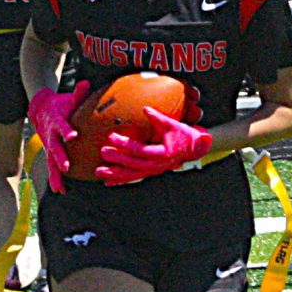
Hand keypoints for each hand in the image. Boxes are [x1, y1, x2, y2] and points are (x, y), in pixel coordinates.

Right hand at [26, 81, 88, 193]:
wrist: (41, 110)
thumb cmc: (61, 105)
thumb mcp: (68, 99)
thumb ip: (78, 93)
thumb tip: (86, 83)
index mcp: (57, 121)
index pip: (62, 125)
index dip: (66, 129)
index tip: (73, 135)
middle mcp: (51, 135)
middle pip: (55, 147)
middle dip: (60, 157)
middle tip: (67, 166)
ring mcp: (49, 145)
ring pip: (51, 161)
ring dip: (55, 174)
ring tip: (60, 188)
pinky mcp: (50, 152)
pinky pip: (52, 167)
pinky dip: (55, 179)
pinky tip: (60, 191)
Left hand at [98, 109, 214, 185]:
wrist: (192, 148)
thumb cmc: (181, 133)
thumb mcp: (171, 124)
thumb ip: (157, 117)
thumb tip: (145, 108)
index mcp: (162, 153)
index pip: (139, 149)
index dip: (124, 144)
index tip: (111, 137)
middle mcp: (157, 165)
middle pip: (133, 164)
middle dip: (117, 159)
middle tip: (103, 152)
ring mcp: (153, 171)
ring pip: (131, 175)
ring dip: (114, 174)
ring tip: (98, 172)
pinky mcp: (150, 173)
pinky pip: (134, 178)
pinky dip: (120, 180)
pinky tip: (107, 182)